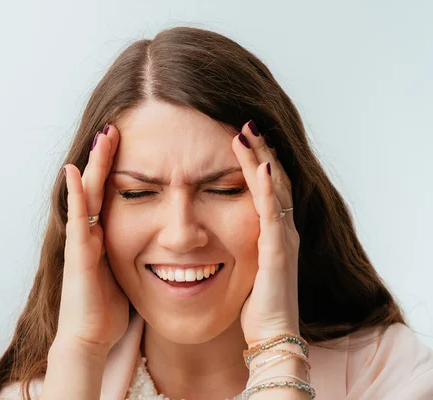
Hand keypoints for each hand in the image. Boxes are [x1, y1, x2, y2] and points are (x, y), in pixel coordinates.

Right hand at [56, 124, 128, 355]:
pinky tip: (73, 171)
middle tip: (114, 126)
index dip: (117, 167)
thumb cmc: (108, 308)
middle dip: (106, 156)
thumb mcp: (126, 273)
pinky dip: (75, 194)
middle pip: (98, 185)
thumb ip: (135, 253)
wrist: (90, 337)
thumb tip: (157, 243)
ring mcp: (82, 241)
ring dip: (94, 164)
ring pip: (87, 194)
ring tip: (103, 135)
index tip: (129, 142)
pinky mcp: (79, 255)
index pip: (110, 193)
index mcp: (104, 235)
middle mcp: (90, 232)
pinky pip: (77, 219)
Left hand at [232, 120, 300, 347]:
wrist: (273, 337)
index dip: (255, 159)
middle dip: (259, 149)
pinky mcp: (278, 253)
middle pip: (273, 178)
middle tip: (245, 121)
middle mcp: (282, 229)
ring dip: (260, 158)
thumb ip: (239, 243)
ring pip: (274, 189)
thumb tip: (217, 230)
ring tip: (247, 131)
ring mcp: (283, 239)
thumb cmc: (255, 305)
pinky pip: (271, 214)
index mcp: (273, 231)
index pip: (265, 185)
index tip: (240, 135)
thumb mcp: (245, 265)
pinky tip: (259, 167)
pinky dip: (266, 189)